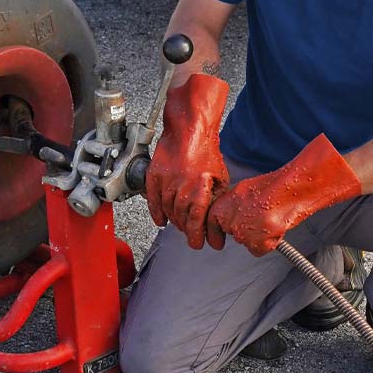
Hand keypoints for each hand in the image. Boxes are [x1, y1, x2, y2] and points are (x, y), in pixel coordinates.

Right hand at [145, 74, 228, 248]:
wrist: (188, 128)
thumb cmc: (206, 149)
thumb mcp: (219, 175)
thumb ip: (216, 197)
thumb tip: (217, 217)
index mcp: (199, 188)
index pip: (196, 221)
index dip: (197, 236)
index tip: (201, 245)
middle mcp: (181, 187)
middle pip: (180, 219)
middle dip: (187, 230)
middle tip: (192, 236)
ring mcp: (165, 181)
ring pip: (167, 211)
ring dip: (174, 221)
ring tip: (180, 225)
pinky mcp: (153, 176)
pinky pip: (152, 201)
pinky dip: (156, 213)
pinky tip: (161, 220)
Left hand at [206, 134, 360, 255]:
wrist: (293, 188)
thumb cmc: (276, 186)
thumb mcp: (246, 190)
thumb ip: (236, 205)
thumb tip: (232, 215)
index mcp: (225, 203)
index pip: (212, 222)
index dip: (215, 233)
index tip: (218, 242)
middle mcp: (231, 218)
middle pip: (234, 233)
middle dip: (246, 231)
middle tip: (261, 220)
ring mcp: (243, 231)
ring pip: (247, 242)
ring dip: (259, 236)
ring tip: (272, 220)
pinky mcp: (257, 242)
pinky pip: (259, 250)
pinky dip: (269, 243)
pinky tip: (276, 228)